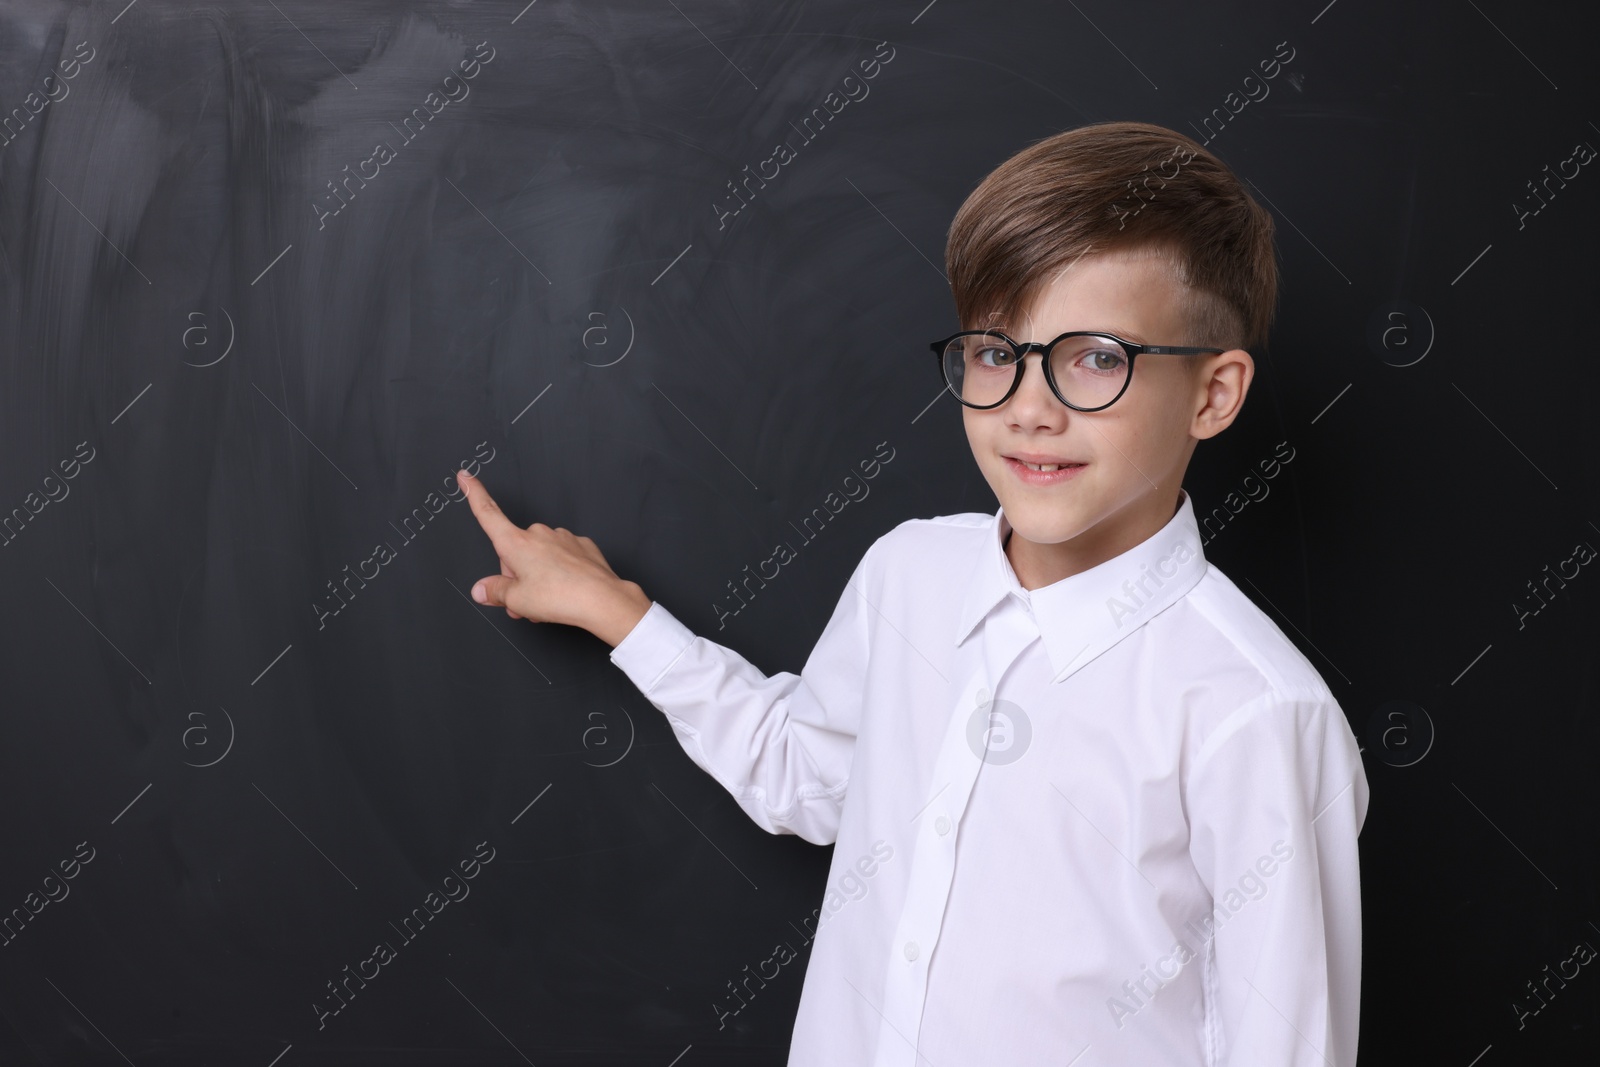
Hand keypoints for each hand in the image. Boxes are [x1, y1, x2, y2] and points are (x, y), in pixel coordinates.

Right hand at [457, 470, 651, 646]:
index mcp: (516, 543)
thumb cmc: (561, 598)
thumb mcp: (517, 601)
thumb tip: (482, 589)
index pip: (488, 513)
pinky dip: (560, 571)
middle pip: (515, 550)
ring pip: (539, 555)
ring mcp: (562, 537)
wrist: (602, 599)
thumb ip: (495, 592)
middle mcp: (538, 534)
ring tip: (549, 597)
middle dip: (516, 573)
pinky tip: (567, 587)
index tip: (466, 477)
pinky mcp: (581, 544)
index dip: (474, 494)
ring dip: (538, 574)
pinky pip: (562, 556)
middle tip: (526, 599)